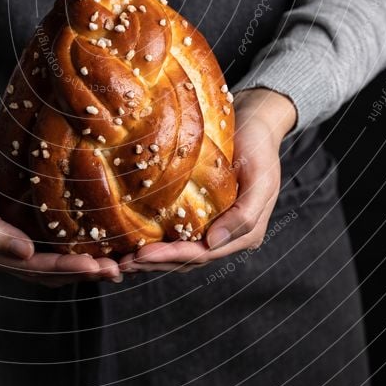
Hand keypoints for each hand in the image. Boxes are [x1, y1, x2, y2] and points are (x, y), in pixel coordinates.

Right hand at [0, 108, 122, 286]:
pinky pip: (60, 241)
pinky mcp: (33, 224)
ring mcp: (19, 240)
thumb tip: (26, 254)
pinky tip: (106, 242)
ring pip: (58, 261)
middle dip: (83, 272)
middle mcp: (5, 254)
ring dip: (87, 265)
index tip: (94, 266)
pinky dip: (82, 246)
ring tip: (119, 263)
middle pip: (49, 273)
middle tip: (117, 269)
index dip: (63, 269)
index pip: (31, 269)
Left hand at [119, 87, 296, 273]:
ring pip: (182, 251)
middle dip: (157, 261)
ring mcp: (216, 225)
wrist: (256, 123)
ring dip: (155, 257)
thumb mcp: (260, 179)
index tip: (143, 255)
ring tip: (125, 259)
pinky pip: (180, 232)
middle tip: (125, 262)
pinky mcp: (204, 212)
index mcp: (246, 233)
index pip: (204, 253)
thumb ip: (245, 215)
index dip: (173, 257)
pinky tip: (137, 239)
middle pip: (189, 259)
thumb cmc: (259, 147)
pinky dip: (160, 239)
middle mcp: (230, 235)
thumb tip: (213, 244)